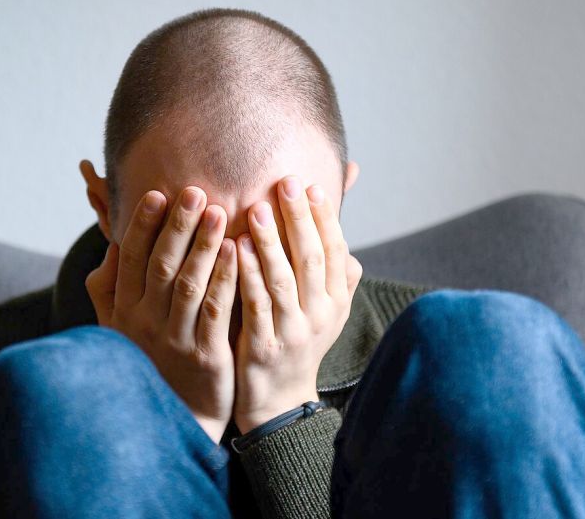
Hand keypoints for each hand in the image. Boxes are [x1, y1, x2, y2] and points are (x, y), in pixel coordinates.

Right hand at [85, 187, 238, 443]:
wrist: (174, 419)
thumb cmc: (149, 364)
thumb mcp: (117, 328)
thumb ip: (109, 289)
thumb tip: (111, 246)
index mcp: (126, 311)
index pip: (132, 259)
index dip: (143, 225)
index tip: (157, 193)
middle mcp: (146, 322)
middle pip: (161, 265)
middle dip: (177, 226)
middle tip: (195, 191)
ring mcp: (175, 340)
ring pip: (188, 285)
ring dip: (204, 246)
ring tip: (219, 212)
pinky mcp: (205, 357)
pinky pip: (215, 312)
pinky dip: (226, 280)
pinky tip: (238, 253)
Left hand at [233, 176, 362, 432]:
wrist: (278, 401)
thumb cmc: (299, 344)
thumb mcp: (325, 312)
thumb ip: (336, 278)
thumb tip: (350, 247)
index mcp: (335, 300)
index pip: (334, 250)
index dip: (323, 218)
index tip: (311, 185)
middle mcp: (319, 313)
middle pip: (311, 257)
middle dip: (298, 218)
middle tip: (284, 182)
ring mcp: (292, 330)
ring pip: (283, 279)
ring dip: (270, 241)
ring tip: (255, 208)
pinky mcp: (264, 346)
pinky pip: (256, 305)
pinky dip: (247, 275)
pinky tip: (234, 249)